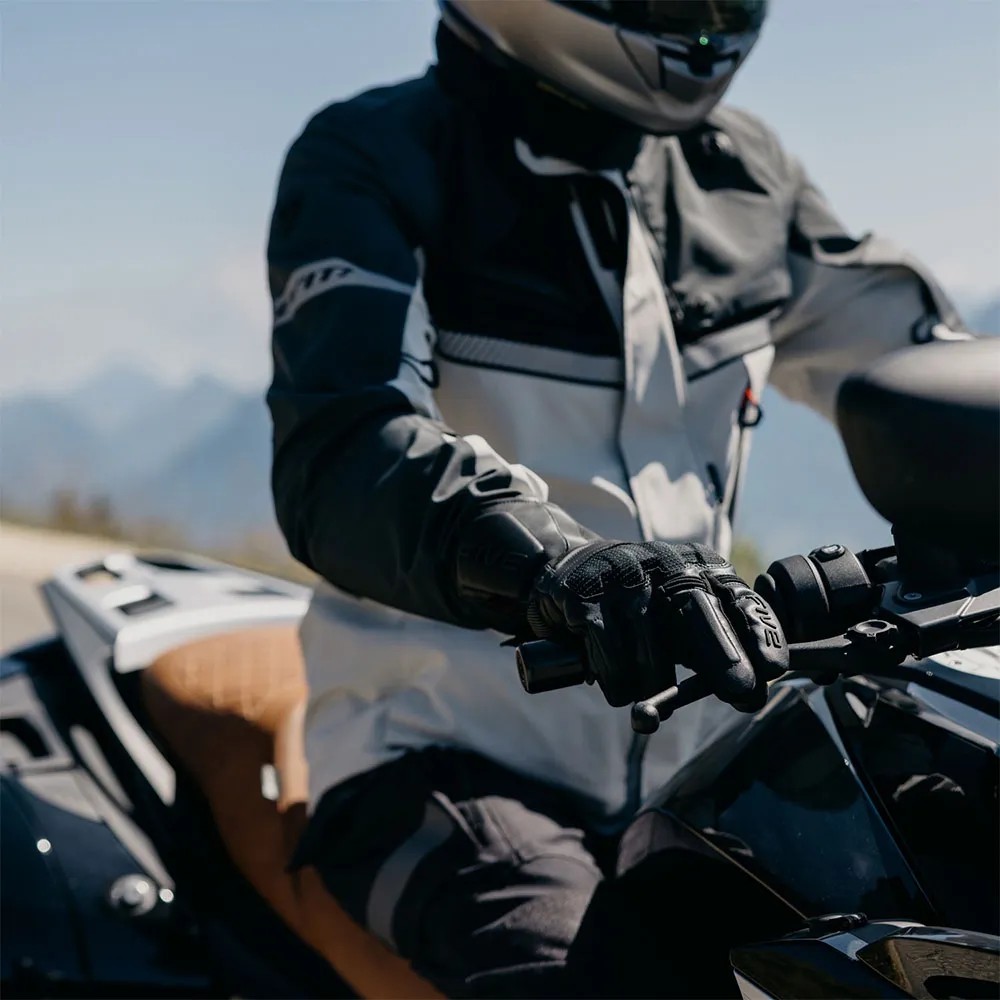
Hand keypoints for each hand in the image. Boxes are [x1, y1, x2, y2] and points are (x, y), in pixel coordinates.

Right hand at [527, 540, 787, 709]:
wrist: (564, 571)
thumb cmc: (635, 603)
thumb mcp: (678, 614)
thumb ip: (711, 647)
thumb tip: (751, 692)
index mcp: (698, 565)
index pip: (737, 598)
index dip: (758, 633)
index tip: (773, 668)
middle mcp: (664, 562)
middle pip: (699, 612)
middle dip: (723, 655)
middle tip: (740, 691)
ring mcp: (623, 575)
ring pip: (651, 647)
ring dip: (650, 682)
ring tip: (640, 685)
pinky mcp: (586, 594)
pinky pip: (610, 652)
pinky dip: (615, 678)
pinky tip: (614, 678)